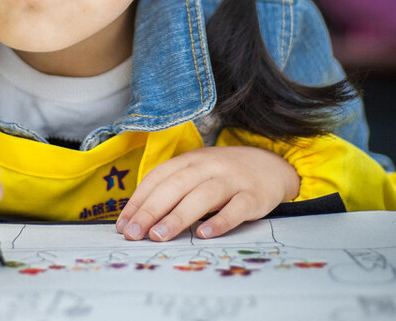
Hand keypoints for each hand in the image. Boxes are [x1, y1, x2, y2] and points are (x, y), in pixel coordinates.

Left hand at [115, 146, 298, 241]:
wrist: (271, 166)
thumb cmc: (224, 175)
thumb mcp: (197, 173)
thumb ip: (173, 189)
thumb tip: (138, 218)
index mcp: (190, 160)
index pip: (158, 177)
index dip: (139, 200)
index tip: (123, 224)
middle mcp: (209, 166)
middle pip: (176, 185)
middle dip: (151, 210)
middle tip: (134, 233)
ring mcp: (232, 179)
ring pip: (203, 196)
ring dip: (178, 216)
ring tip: (159, 236)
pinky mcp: (253, 196)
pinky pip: (236, 208)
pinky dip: (220, 221)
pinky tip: (204, 234)